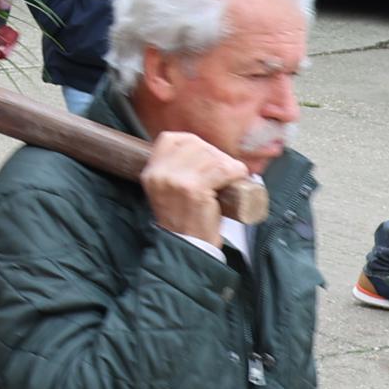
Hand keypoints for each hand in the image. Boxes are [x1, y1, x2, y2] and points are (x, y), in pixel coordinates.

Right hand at [143, 129, 247, 245]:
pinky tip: (237, 180)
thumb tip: (202, 148)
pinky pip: (222, 169)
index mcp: (150, 172)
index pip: (170, 139)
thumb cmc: (185, 220)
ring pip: (211, 155)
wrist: (187, 248)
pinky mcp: (194, 189)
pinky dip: (235, 172)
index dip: (192, 144)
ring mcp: (176, 180)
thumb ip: (175, 169)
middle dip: (214, 155)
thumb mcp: (168, 190)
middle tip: (223, 171)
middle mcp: (159, 174)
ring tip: (229, 178)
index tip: (205, 157)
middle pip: (194, 144)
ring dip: (227, 165)